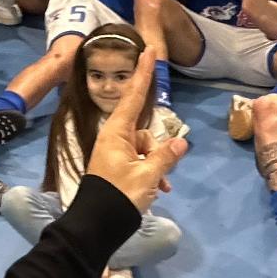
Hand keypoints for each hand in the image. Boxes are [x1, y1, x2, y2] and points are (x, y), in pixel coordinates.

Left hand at [85, 47, 188, 211]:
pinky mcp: (116, 170)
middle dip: (158, 149)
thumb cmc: (119, 196)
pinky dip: (150, 173)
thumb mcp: (147, 176)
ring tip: (158, 186)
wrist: (95, 227)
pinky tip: (158, 189)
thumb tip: (180, 142)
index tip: (148, 50)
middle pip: (145, 132)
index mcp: (117, 133)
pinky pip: (140, 163)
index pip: (134, 96)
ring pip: (145, 149)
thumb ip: (165, 156)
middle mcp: (113, 139)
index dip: (144, 73)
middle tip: (160, 173)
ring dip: (156, 165)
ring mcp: (114, 155)